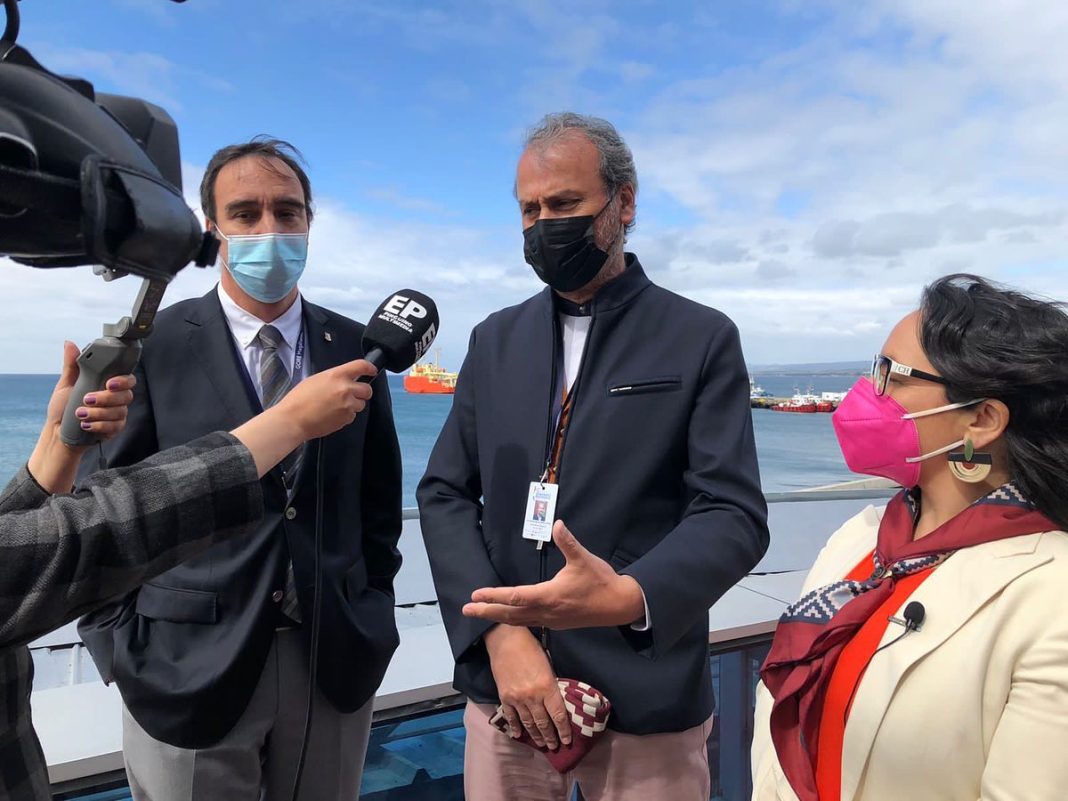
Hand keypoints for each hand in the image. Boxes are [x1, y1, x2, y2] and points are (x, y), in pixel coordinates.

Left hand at [27, 341, 136, 492]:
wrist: (58, 431)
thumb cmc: (63, 407)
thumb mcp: (66, 384)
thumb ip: (72, 364)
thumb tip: (69, 343)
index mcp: (108, 386)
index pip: (128, 380)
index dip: (123, 381)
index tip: (109, 383)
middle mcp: (116, 400)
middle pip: (126, 396)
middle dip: (106, 398)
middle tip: (87, 399)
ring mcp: (117, 415)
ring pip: (119, 412)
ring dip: (98, 413)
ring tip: (80, 414)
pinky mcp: (114, 429)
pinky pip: (115, 427)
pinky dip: (99, 426)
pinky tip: (86, 425)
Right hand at [276, 358, 376, 439]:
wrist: (293, 419)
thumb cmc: (299, 399)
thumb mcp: (315, 380)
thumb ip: (334, 378)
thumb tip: (344, 380)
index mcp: (337, 375)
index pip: (361, 366)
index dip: (369, 368)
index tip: (372, 371)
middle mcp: (346, 389)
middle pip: (367, 390)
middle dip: (362, 393)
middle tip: (352, 395)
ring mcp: (348, 405)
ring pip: (360, 404)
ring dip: (353, 405)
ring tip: (336, 407)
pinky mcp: (347, 419)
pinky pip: (352, 416)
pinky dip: (345, 416)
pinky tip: (332, 415)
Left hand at [464, 521, 646, 628]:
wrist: (620, 605)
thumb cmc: (601, 581)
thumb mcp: (584, 559)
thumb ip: (569, 542)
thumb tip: (557, 524)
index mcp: (550, 595)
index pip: (515, 596)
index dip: (494, 596)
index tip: (476, 595)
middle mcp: (547, 611)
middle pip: (511, 614)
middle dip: (487, 611)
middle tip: (466, 609)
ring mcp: (551, 620)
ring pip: (518, 621)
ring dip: (497, 617)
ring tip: (479, 614)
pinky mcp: (557, 623)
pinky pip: (529, 624)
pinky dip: (513, 621)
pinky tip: (507, 618)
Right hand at [484, 624, 570, 749]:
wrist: (506, 640)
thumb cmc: (531, 648)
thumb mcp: (548, 665)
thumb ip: (551, 685)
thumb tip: (555, 702)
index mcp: (547, 687)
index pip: (558, 715)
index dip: (563, 730)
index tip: (567, 740)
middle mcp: (533, 696)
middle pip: (543, 723)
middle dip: (550, 737)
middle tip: (554, 747)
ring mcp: (517, 698)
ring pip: (528, 723)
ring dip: (536, 736)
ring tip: (541, 745)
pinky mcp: (504, 697)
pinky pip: (511, 717)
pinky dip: (516, 727)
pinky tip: (519, 735)